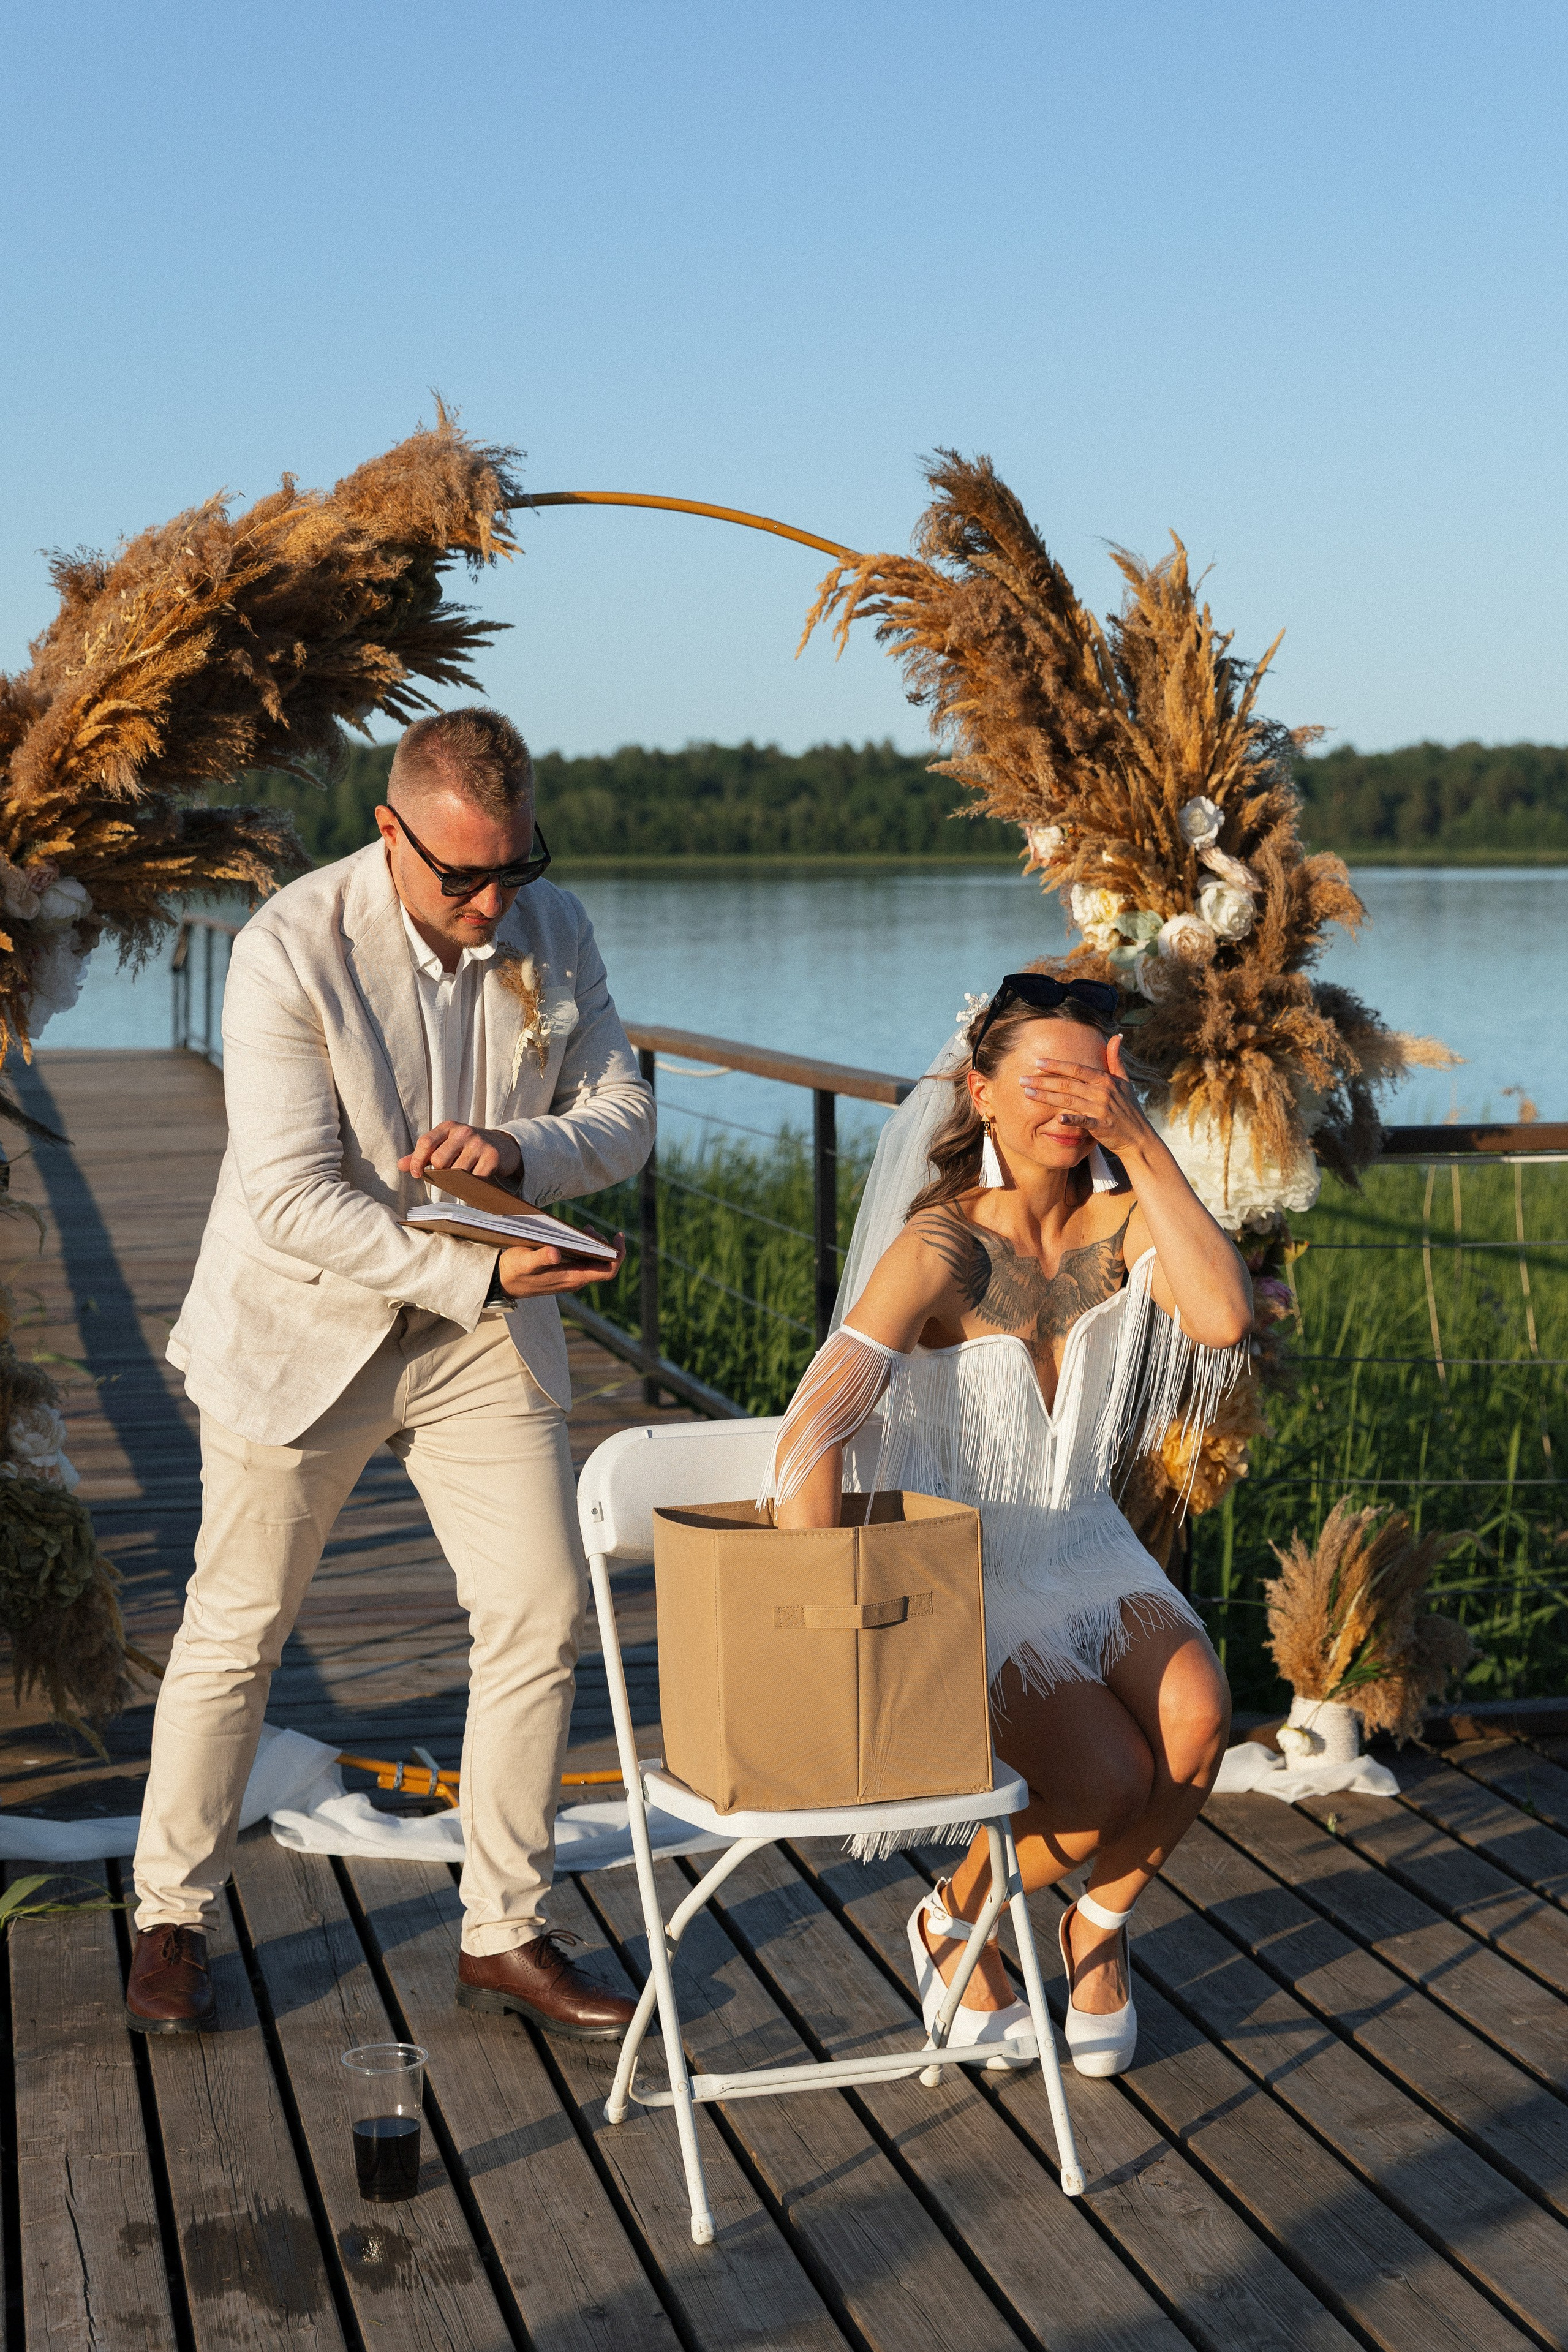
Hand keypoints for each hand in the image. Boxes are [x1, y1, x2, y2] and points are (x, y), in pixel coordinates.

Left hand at [399, 1123, 521, 1182]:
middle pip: (439, 1160)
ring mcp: (478, 1143)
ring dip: (457, 1181)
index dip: (417, 1160)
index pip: (425, 1142)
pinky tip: (475, 1181)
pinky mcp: (492, 1156)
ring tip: (463, 1179)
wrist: (502, 1145)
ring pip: (457, 1171)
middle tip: (448, 1175)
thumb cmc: (467, 1147)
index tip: (416, 1174)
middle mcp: (463, 1132)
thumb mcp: (445, 1145)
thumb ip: (422, 1155)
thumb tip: (400, 1165)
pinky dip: (473, 1185)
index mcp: (448, 1127)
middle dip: (441, 1173)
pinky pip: (475, 1178)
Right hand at [496, 1231, 625, 1298]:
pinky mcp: (564, 1275)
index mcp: (571, 1278)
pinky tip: (578, 1237)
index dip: (618, 1256)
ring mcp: (571, 1279)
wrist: (502, 1283)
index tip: (618, 1238)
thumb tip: (556, 1253)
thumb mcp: (524, 1261)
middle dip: (604, 1246)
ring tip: (586, 1230)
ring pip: (594, 1264)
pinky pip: (584, 1263)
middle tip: (592, 1229)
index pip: (607, 1272)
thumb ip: (541, 1257)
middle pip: (603, 1266)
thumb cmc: (513, 1271)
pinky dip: (586, 1249)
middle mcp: (575, 1281)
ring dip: (595, 1247)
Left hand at [1019, 1036, 1153, 1158]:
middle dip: (1043, 1080)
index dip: (1057, 1065)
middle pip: (1067, 1084)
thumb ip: (1116, 1059)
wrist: (1139, 1137)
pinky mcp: (1101, 1127)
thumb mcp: (1125, 1081)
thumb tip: (1116, 1036)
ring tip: (1027, 1093)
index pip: (1077, 1069)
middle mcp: (1102, 1092)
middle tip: (1022, 1079)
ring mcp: (1101, 1110)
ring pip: (1069, 1101)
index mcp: (1105, 1080)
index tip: (1038, 1062)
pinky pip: (1083, 1122)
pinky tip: (1057, 1119)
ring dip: (1046, 1096)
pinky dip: (1071, 1120)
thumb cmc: (1129, 1108)